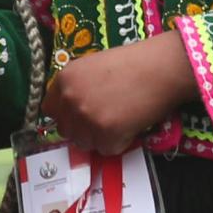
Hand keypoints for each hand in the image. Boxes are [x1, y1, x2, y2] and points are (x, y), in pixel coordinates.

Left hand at [41, 34, 198, 154]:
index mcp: (64, 80)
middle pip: (67, 131)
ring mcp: (86, 117)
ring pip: (85, 143)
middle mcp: (70, 99)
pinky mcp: (106, 133)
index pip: (50, 110)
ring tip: (121, 120)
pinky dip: (120, 143)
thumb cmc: (134, 63)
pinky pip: (107, 150)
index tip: (80, 116)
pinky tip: (131, 125)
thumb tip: (70, 111)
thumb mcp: (92, 67)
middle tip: (106, 119)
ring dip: (101, 138)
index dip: (67, 115)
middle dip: (84, 129)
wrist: (162, 67)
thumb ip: (76, 87)